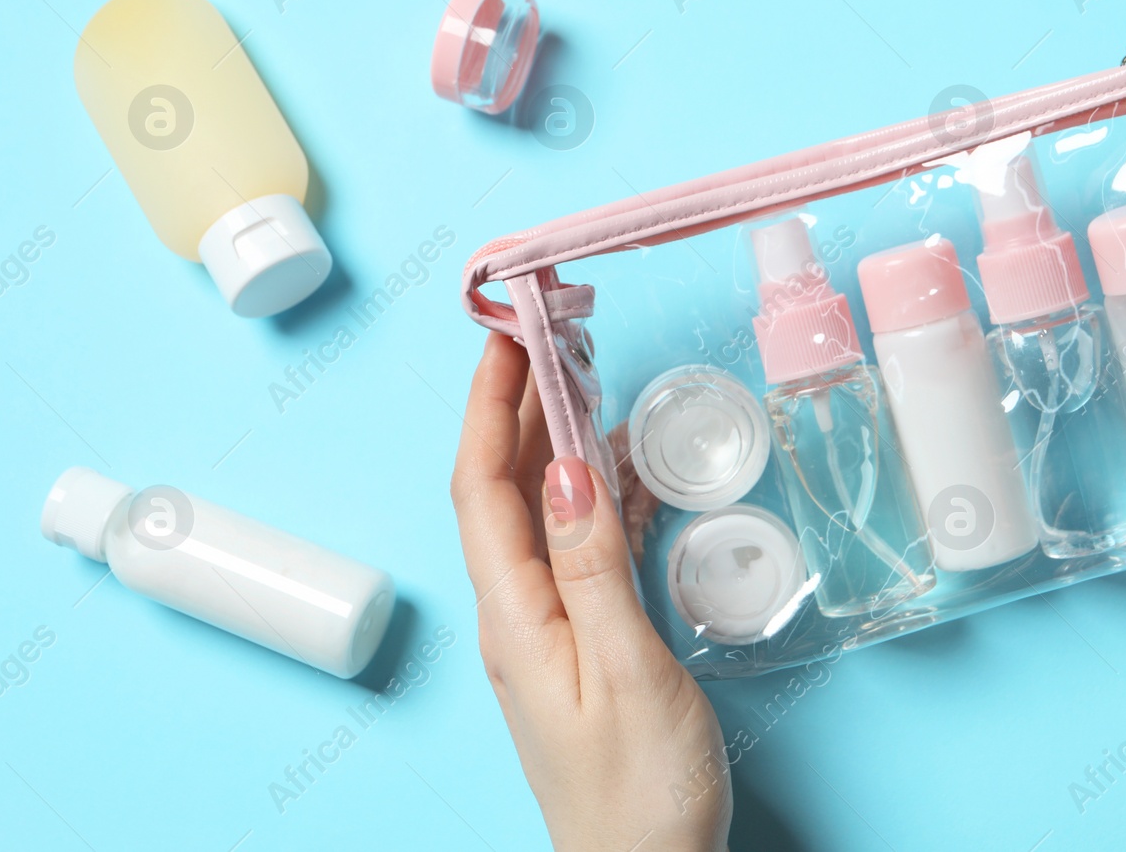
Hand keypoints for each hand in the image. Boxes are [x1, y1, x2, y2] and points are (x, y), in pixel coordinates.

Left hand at [450, 333, 731, 851]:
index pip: (482, 487)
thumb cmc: (642, 790)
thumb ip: (595, 567)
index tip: (510, 335)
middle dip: (521, 406)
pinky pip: (576, 547)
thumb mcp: (628, 670)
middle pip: (504, 489)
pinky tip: (623, 470)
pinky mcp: (581, 642)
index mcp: (515, 615)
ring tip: (586, 380)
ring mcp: (547, 628)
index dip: (492, 406)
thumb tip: (569, 468)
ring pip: (540, 513)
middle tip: (554, 336)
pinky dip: (595, 495)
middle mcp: (518, 613)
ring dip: (558, 443)